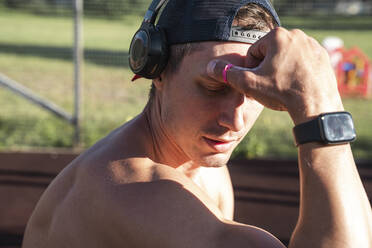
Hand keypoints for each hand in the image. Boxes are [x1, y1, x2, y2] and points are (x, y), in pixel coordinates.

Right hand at [207, 27, 343, 124]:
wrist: (316, 106)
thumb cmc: (282, 92)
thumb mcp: (249, 84)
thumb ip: (228, 74)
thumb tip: (212, 66)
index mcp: (277, 36)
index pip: (253, 52)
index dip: (250, 70)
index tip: (255, 84)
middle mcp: (297, 35)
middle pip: (270, 53)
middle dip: (265, 70)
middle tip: (268, 87)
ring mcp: (312, 45)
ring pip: (286, 58)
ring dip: (280, 71)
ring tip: (282, 88)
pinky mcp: (323, 56)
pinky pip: (302, 63)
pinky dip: (296, 73)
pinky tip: (295, 86)